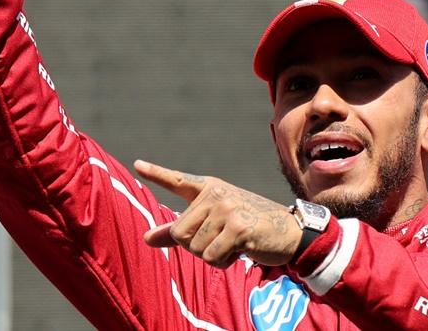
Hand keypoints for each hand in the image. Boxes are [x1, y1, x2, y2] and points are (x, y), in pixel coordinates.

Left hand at [134, 159, 300, 267]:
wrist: (290, 231)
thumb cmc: (249, 228)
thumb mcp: (214, 224)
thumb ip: (179, 230)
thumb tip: (146, 238)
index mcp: (210, 188)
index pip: (178, 181)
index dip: (156, 173)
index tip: (137, 164)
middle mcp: (216, 194)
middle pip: (180, 234)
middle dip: (196, 247)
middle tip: (221, 240)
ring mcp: (228, 209)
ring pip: (195, 249)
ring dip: (213, 256)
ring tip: (234, 244)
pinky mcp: (239, 228)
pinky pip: (212, 257)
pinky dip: (224, 261)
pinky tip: (241, 250)